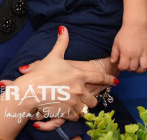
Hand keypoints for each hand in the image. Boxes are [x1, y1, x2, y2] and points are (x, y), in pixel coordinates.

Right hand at [1, 26, 117, 126]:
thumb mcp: (54, 56)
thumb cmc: (42, 72)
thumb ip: (62, 42)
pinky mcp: (67, 113)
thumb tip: (63, 28)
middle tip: (89, 97)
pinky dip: (75, 115)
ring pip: (87, 109)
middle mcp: (80, 90)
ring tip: (80, 105)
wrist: (31, 90)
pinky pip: (77, 117)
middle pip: (94, 98)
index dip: (109, 80)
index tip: (115, 82)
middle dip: (93, 98)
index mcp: (80, 75)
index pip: (100, 78)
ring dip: (84, 107)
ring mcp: (75, 102)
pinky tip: (71, 111)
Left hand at [111, 25, 146, 72]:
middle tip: (127, 65)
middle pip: (133, 68)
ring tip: (137, 69)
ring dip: (140, 70)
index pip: (124, 67)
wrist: (135, 25)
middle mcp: (135, 55)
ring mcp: (143, 52)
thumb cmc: (124, 33)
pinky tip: (144, 62)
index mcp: (126, 53)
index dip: (121, 68)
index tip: (120, 65)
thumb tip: (113, 62)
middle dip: (129, 69)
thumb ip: (114, 53)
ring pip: (144, 67)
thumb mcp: (116, 43)